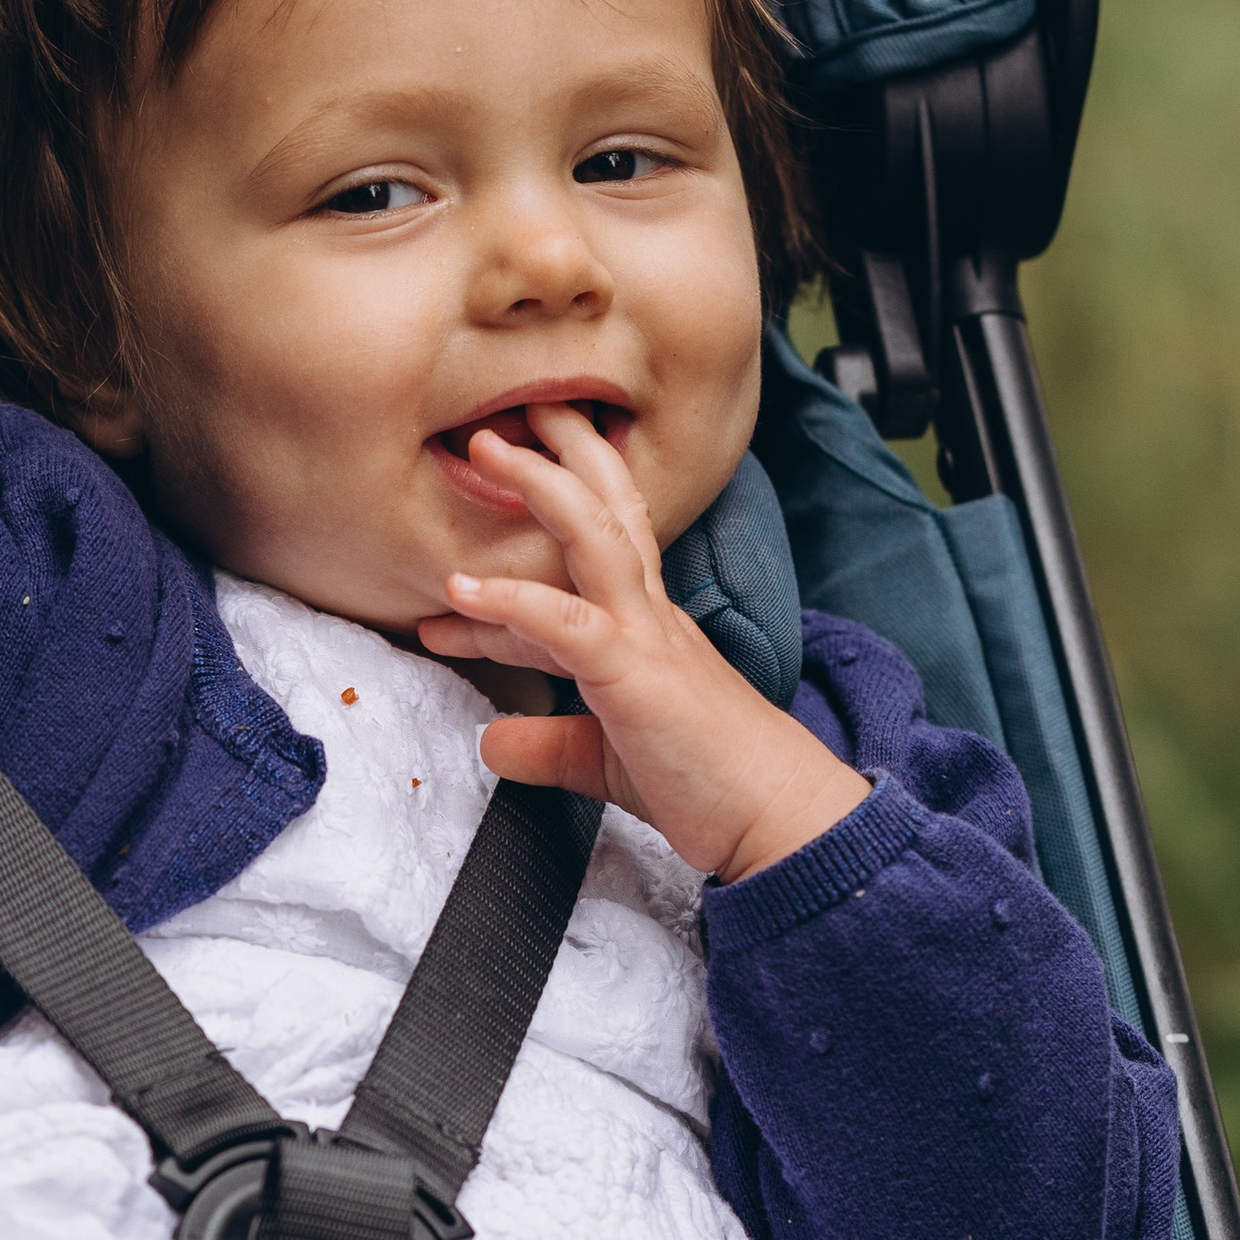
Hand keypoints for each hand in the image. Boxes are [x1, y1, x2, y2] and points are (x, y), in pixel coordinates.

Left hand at [416, 406, 869, 881]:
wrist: (779, 822)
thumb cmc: (711, 788)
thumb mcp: (610, 761)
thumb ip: (552, 744)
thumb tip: (494, 743)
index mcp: (651, 629)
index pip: (583, 565)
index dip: (521, 552)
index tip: (460, 558)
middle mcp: (653, 616)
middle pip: (607, 508)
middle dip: (560, 453)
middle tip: (505, 417)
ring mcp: (647, 636)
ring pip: (594, 535)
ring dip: (539, 486)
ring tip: (486, 449)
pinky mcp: (636, 673)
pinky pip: (568, 621)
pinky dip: (513, 599)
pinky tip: (462, 590)